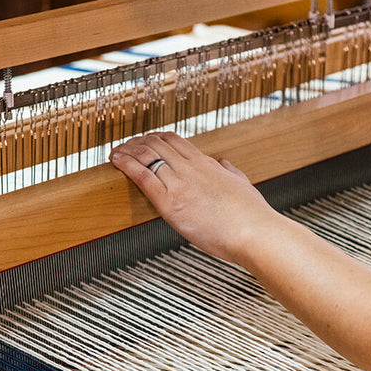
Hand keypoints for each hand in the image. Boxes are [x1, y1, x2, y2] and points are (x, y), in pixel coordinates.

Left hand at [110, 132, 280, 262]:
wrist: (254, 233)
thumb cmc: (251, 215)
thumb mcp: (242, 184)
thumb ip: (230, 172)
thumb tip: (224, 164)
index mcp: (207, 164)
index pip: (175, 141)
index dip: (156, 138)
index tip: (145, 141)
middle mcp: (191, 168)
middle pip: (156, 144)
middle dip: (137, 143)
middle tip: (126, 146)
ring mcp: (180, 184)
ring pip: (146, 156)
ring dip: (127, 151)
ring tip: (115, 152)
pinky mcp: (171, 203)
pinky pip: (143, 176)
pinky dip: (126, 165)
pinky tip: (115, 161)